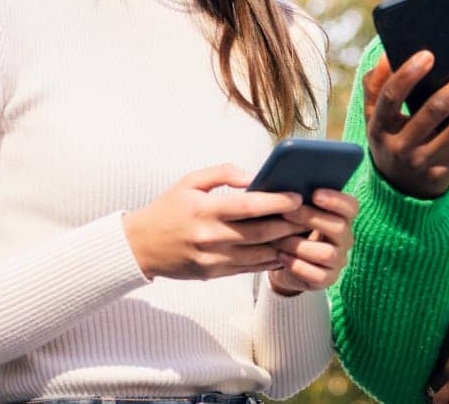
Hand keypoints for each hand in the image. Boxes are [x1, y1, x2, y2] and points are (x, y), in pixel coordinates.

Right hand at [123, 163, 305, 280]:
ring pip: (259, 255)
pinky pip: (248, 269)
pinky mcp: (213, 274)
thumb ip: (223, 173)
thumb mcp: (190, 181)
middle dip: (289, 224)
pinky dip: (268, 261)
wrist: (141, 246)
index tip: (297, 197)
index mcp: (205, 210)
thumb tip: (254, 175)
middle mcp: (210, 237)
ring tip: (301, 234)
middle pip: (260, 233)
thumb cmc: (169, 208)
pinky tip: (282, 250)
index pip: (250, 206)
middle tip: (308, 216)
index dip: (277, 201)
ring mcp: (212, 259)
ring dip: (283, 245)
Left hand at [266, 187, 359, 294]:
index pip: (351, 207)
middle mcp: (345, 240)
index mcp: (342, 218)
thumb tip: (283, 188)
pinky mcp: (327, 280)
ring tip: (277, 240)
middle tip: (286, 213)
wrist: (283, 261)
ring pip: (326, 253)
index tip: (315, 194)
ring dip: (299, 245)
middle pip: (339, 227)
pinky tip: (281, 256)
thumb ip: (297, 201)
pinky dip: (295, 265)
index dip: (336, 200)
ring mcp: (338, 262)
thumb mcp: (295, 213)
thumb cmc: (290, 230)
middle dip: (311, 218)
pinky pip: (316, 275)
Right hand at [363, 51, 448, 198]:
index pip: (391, 97)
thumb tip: (389, 54)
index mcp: (379, 126)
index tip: (428, 54)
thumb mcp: (373, 115)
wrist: (398, 186)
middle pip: (434, 110)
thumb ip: (376, 84)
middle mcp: (400, 146)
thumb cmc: (389, 137)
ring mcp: (423, 162)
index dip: (408, 75)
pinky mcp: (443, 174)